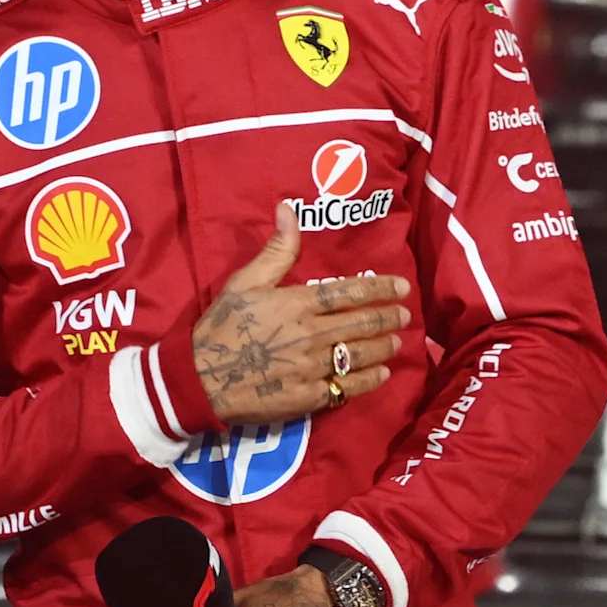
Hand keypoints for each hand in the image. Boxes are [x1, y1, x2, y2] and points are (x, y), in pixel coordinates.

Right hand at [192, 203, 411, 423]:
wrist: (200, 380)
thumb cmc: (222, 328)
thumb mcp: (244, 282)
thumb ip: (276, 250)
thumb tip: (289, 208)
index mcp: (298, 303)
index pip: (349, 292)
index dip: (380, 288)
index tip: (402, 287)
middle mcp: (311, 334)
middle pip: (362, 323)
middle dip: (388, 318)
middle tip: (405, 314)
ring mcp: (312, 367)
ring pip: (360, 355)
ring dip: (383, 346)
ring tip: (396, 341)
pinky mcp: (309, 397)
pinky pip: (347, 387)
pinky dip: (369, 380)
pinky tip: (381, 373)